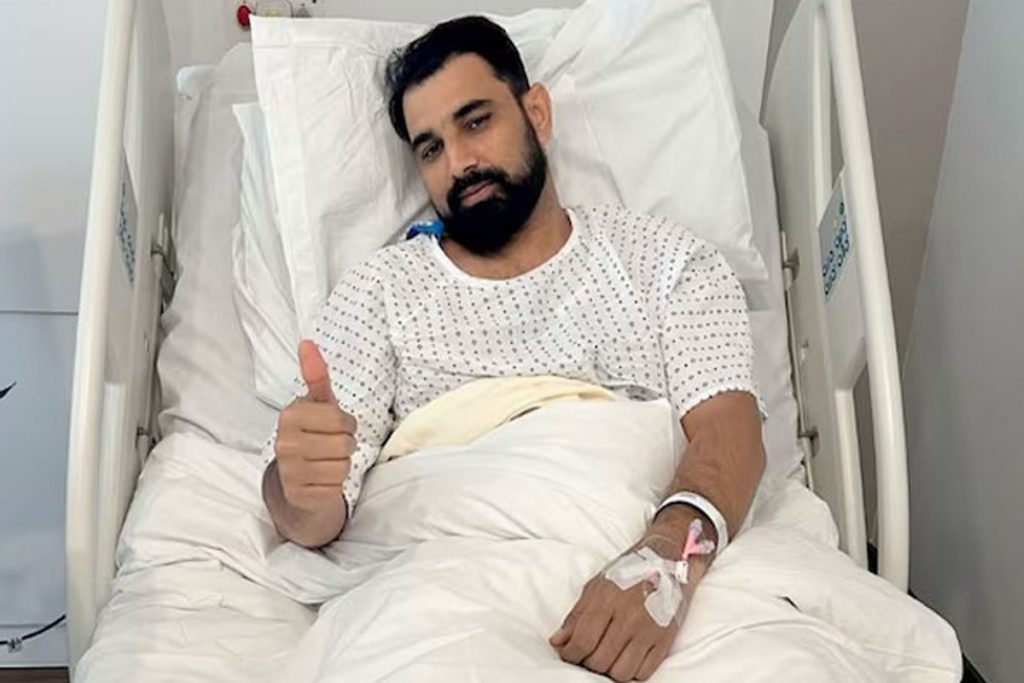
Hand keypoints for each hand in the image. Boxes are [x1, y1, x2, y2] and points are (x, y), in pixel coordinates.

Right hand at [273, 340, 356, 513]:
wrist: (297, 482)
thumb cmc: (314, 437)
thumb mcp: (318, 405)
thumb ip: (316, 376)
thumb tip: (307, 342)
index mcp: (290, 416)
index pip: (340, 420)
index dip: (346, 425)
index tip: (334, 428)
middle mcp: (285, 443)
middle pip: (344, 444)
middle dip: (346, 446)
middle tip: (331, 447)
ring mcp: (289, 470)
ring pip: (342, 466)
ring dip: (342, 466)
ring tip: (326, 463)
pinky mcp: (298, 494)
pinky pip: (335, 487)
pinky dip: (335, 485)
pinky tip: (322, 480)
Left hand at [549, 535, 702, 681]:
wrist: (668, 560)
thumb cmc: (629, 571)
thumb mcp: (596, 585)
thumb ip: (575, 616)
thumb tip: (558, 642)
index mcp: (608, 601)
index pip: (583, 642)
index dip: (570, 654)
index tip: (569, 654)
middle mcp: (629, 618)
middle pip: (599, 661)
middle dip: (588, 662)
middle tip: (589, 654)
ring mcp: (649, 631)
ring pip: (621, 673)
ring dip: (609, 670)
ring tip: (608, 657)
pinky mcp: (665, 641)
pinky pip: (643, 673)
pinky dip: (631, 672)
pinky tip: (626, 658)